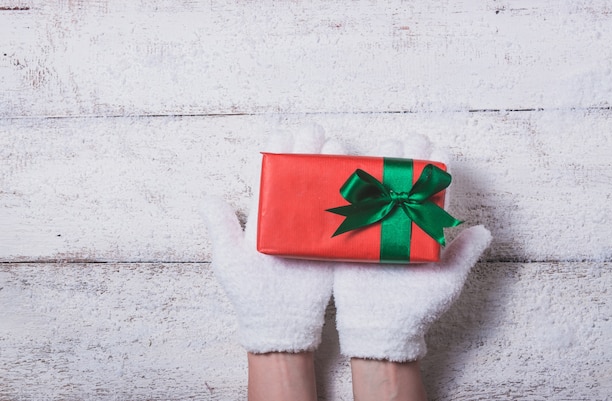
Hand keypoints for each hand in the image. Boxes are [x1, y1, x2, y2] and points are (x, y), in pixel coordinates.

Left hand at [202, 126, 335, 352]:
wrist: (280, 322)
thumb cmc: (250, 292)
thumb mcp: (228, 259)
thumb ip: (220, 226)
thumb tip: (208, 195)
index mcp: (263, 218)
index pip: (268, 180)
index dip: (274, 157)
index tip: (281, 133)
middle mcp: (287, 219)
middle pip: (296, 179)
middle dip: (304, 152)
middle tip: (313, 129)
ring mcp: (309, 229)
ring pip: (317, 192)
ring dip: (325, 168)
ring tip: (334, 144)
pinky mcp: (329, 242)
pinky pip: (338, 215)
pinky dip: (343, 196)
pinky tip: (350, 176)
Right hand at [332, 136, 491, 361]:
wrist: (380, 328)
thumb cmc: (417, 307)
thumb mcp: (446, 282)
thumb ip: (463, 255)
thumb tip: (484, 231)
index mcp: (423, 230)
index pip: (431, 193)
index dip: (434, 169)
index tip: (436, 148)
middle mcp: (399, 225)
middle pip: (403, 185)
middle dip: (406, 159)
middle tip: (409, 138)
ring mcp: (374, 230)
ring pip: (377, 191)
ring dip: (378, 167)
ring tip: (382, 146)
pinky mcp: (351, 238)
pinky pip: (350, 210)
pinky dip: (349, 190)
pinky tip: (349, 170)